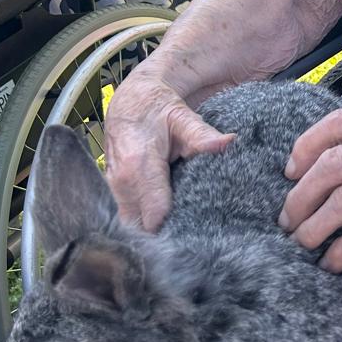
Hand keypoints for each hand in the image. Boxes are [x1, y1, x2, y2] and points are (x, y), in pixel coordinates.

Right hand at [105, 69, 233, 230]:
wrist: (129, 101)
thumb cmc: (156, 109)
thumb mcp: (181, 118)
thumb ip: (202, 136)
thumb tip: (229, 143)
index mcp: (139, 166)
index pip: (155, 215)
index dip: (176, 230)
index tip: (199, 235)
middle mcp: (121, 183)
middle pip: (142, 228)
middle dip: (165, 237)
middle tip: (194, 239)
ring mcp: (113, 190)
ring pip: (132, 227)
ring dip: (152, 233)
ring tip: (181, 236)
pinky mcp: (112, 193)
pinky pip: (126, 218)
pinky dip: (142, 225)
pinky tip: (163, 226)